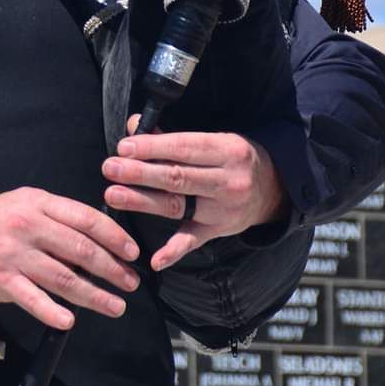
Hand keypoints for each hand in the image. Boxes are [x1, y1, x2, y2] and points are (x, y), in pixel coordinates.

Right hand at [0, 188, 140, 330]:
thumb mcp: (16, 205)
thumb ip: (50, 218)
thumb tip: (89, 238)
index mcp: (35, 202)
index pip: (85, 218)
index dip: (114, 237)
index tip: (132, 251)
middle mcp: (27, 224)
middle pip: (81, 248)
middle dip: (112, 268)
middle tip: (130, 282)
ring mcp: (13, 253)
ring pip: (64, 276)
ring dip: (94, 294)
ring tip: (114, 305)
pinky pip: (33, 298)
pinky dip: (53, 311)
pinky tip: (70, 320)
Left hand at [102, 117, 288, 270]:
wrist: (274, 188)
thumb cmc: (234, 158)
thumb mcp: (215, 140)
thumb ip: (174, 137)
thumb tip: (135, 125)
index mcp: (227, 150)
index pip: (184, 147)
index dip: (153, 147)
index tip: (124, 147)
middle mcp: (227, 181)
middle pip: (177, 177)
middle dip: (140, 172)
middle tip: (110, 168)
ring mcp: (223, 210)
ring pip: (178, 205)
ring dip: (143, 201)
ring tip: (113, 195)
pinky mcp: (218, 231)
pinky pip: (193, 241)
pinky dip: (174, 252)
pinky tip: (155, 260)